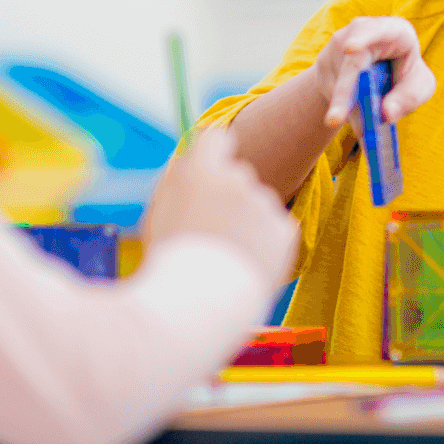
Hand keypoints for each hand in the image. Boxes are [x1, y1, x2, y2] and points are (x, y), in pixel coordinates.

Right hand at [147, 126, 297, 279]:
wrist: (198, 305)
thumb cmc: (169, 264)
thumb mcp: (158, 215)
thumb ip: (177, 183)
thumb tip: (191, 163)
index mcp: (201, 171)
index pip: (215, 138)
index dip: (213, 153)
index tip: (212, 167)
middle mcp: (237, 179)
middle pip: (238, 177)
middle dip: (228, 198)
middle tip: (212, 232)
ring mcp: (264, 204)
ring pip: (257, 205)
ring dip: (247, 223)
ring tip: (226, 259)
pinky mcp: (284, 229)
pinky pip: (275, 228)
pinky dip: (264, 243)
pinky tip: (245, 264)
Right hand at [311, 16, 436, 125]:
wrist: (378, 75)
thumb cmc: (406, 75)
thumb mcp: (419, 86)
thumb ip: (410, 97)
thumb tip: (387, 113)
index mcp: (394, 31)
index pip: (378, 29)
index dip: (363, 37)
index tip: (349, 48)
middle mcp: (362, 31)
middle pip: (351, 61)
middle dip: (344, 92)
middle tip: (335, 120)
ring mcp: (339, 45)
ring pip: (339, 81)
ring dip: (349, 108)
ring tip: (364, 126)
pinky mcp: (325, 61)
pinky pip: (330, 89)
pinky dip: (343, 108)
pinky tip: (354, 113)